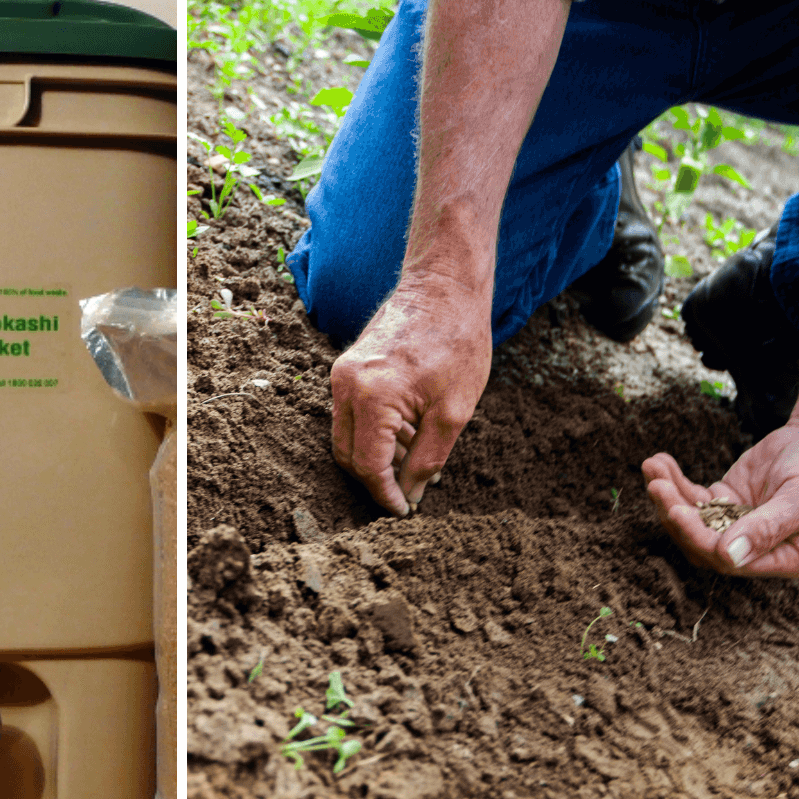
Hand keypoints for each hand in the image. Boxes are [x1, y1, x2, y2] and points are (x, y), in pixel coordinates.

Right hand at [329, 280, 492, 514]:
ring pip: (345, 437)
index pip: (368, 465)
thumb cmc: (458, 343)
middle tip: (407, 494)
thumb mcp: (454, 411)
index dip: (384, 495)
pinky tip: (405, 435)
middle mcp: (346, 386)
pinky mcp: (345, 368)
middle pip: (347, 455)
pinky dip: (372, 433)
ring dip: (374, 457)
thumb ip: (428, 459)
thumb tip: (410, 494)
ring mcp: (341, 376)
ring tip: (414, 462)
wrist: (443, 287)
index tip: (403, 511)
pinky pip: (349, 415)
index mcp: (373, 397)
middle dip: (375, 480)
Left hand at [643, 426, 798, 576]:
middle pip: (700, 542)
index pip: (727, 559)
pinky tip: (659, 462)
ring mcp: (735, 524)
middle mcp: (754, 547)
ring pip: (690, 519)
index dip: (698, 538)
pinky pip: (691, 496)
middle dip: (675, 514)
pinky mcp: (723, 501)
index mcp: (782, 558)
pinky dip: (673, 480)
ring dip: (667, 495)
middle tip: (656, 486)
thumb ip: (769, 528)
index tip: (677, 511)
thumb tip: (730, 557)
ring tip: (652, 467)